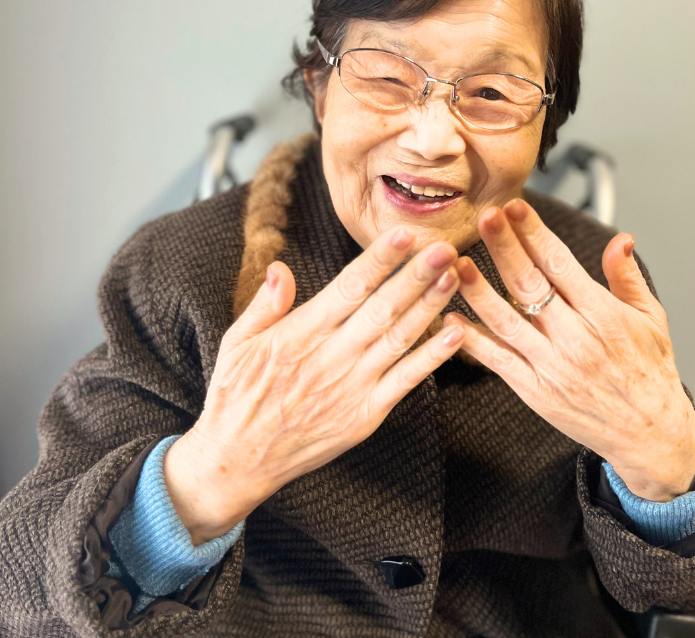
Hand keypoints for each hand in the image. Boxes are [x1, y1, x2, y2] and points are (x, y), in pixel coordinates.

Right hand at [164, 227, 464, 543]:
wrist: (239, 461)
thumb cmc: (236, 397)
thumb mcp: (237, 343)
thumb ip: (265, 305)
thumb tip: (281, 267)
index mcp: (301, 333)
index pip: (348, 287)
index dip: (379, 260)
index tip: (404, 235)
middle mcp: (332, 356)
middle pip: (382, 308)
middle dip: (416, 276)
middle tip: (444, 249)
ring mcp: (352, 387)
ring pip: (399, 338)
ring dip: (430, 306)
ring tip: (455, 277)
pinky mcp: (366, 415)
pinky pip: (406, 381)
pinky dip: (433, 357)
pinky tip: (456, 333)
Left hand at [445, 199, 694, 502]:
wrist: (651, 435)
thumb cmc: (651, 373)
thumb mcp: (652, 320)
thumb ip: (628, 277)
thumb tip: (621, 238)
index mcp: (604, 315)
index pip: (561, 264)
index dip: (535, 234)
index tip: (514, 208)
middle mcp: (576, 339)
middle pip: (530, 285)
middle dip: (505, 248)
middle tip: (484, 218)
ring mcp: (552, 366)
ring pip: (506, 322)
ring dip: (479, 291)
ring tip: (456, 264)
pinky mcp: (535, 391)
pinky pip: (498, 361)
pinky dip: (472, 341)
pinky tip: (451, 319)